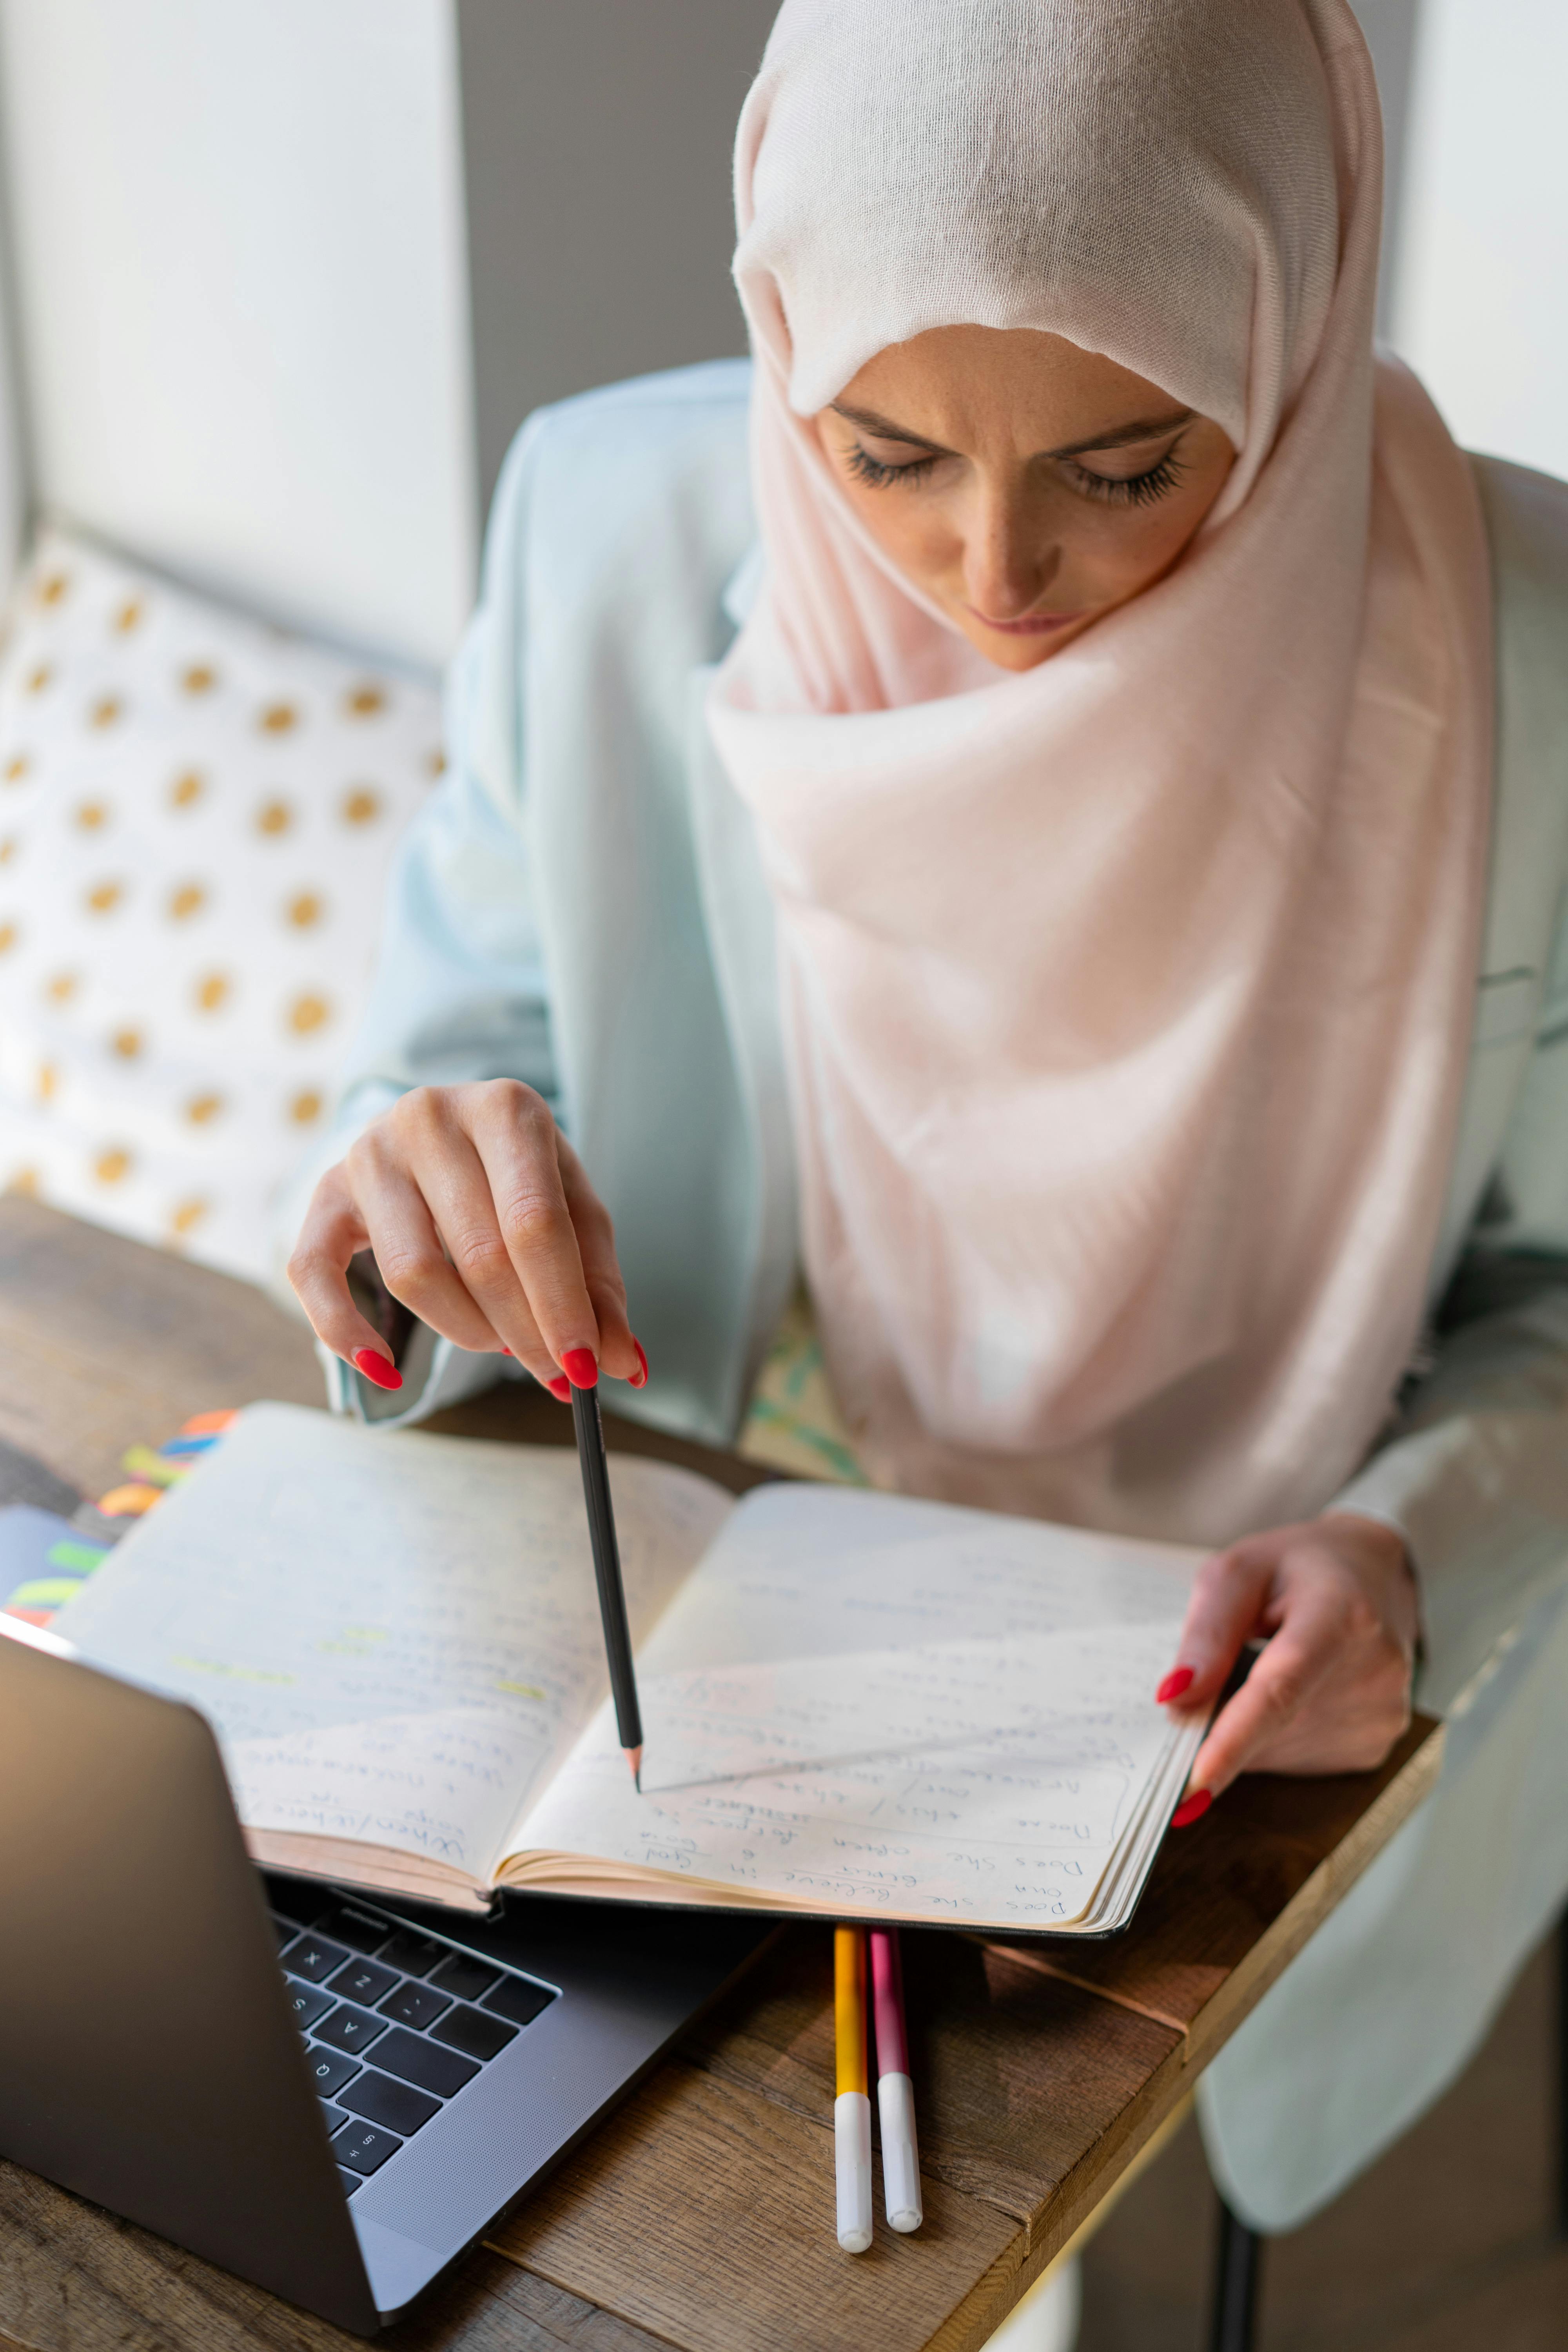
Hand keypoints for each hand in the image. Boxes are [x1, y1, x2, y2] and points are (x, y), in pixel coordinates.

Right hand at [287, 1082, 644, 1395]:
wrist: (442, 1130)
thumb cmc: (519, 1175)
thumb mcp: (574, 1209)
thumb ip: (599, 1282)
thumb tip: (626, 1362)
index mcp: (505, 1108)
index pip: (534, 1223)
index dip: (561, 1304)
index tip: (586, 1367)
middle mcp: (429, 1118)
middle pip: (479, 1254)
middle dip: (524, 1331)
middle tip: (554, 1375)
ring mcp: (369, 1154)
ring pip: (414, 1274)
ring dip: (466, 1331)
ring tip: (499, 1342)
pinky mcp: (324, 1194)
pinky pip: (317, 1275)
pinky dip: (347, 1334)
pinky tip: (386, 1370)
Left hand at [1157, 1513, 1417, 1820]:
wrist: (1373, 1576)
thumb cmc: (1297, 1568)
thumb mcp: (1237, 1574)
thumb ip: (1206, 1634)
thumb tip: (1176, 1701)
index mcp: (1341, 1616)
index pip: (1281, 1690)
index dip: (1235, 1740)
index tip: (1194, 1784)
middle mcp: (1375, 1672)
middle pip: (1271, 1727)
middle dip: (1220, 1721)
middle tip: (1209, 1681)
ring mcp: (1383, 1714)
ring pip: (1279, 1752)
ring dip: (1248, 1729)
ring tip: (1265, 1666)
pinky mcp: (1378, 1742)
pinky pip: (1299, 1760)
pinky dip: (1274, 1738)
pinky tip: (1290, 1694)